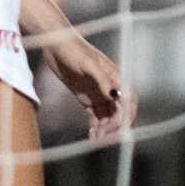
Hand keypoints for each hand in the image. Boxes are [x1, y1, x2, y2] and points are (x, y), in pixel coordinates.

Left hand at [43, 28, 136, 143]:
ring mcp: (98, 94)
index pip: (129, 99)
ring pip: (108, 116)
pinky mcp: (87, 98)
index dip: (128, 114)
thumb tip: (113, 94)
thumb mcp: (87, 63)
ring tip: (95, 140)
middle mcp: (110, 87)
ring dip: (105, 129)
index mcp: (115, 77)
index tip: (120, 127)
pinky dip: (95, 127)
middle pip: (119, 111)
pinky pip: (95, 117)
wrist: (56, 46)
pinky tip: (91, 135)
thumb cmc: (74, 49)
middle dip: (114, 126)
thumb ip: (101, 78)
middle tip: (104, 137)